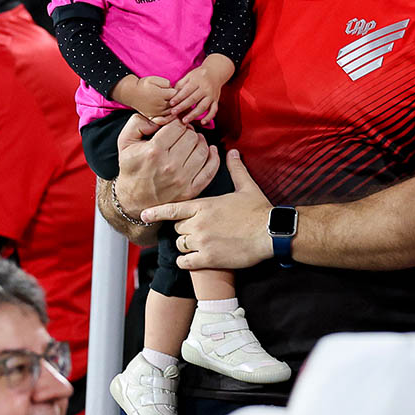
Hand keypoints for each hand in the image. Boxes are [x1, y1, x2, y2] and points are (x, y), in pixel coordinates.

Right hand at [114, 75, 174, 122]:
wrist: (131, 94)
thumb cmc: (143, 85)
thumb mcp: (155, 79)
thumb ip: (166, 83)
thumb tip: (174, 89)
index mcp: (160, 95)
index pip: (176, 93)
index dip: (176, 90)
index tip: (175, 88)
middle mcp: (159, 105)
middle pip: (175, 103)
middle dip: (177, 99)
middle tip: (174, 96)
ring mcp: (157, 112)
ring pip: (172, 111)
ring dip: (174, 107)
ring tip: (173, 102)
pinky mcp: (154, 116)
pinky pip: (165, 117)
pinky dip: (169, 113)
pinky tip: (169, 109)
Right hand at [114, 113, 219, 213]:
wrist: (134, 199)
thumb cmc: (131, 167)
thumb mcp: (125, 141)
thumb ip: (139, 122)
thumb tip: (161, 117)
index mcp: (153, 152)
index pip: (178, 126)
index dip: (177, 122)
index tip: (174, 126)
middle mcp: (169, 166)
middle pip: (192, 137)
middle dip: (188, 132)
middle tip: (183, 134)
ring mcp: (182, 180)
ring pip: (203, 150)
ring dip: (200, 142)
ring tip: (192, 141)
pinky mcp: (191, 190)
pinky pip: (210, 169)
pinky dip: (213, 157)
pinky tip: (209, 150)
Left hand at [141, 149, 273, 269]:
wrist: (270, 233)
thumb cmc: (258, 210)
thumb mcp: (247, 187)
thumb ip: (235, 170)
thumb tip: (233, 152)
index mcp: (204, 205)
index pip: (173, 208)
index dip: (157, 212)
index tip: (144, 214)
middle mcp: (198, 223)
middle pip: (176, 228)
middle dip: (183, 229)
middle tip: (195, 230)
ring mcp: (202, 241)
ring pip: (180, 245)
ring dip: (185, 245)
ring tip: (197, 245)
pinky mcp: (208, 258)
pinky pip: (185, 262)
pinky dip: (186, 261)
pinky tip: (192, 260)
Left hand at [169, 56, 231, 126]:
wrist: (216, 72)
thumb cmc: (199, 75)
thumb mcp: (189, 75)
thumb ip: (181, 84)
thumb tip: (171, 94)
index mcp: (197, 81)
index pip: (187, 90)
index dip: (179, 97)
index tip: (171, 103)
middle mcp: (205, 88)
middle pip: (193, 99)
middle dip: (183, 107)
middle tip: (174, 113)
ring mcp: (211, 95)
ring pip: (203, 106)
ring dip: (193, 115)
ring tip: (184, 121)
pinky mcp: (216, 100)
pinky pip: (214, 110)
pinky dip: (209, 117)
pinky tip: (203, 122)